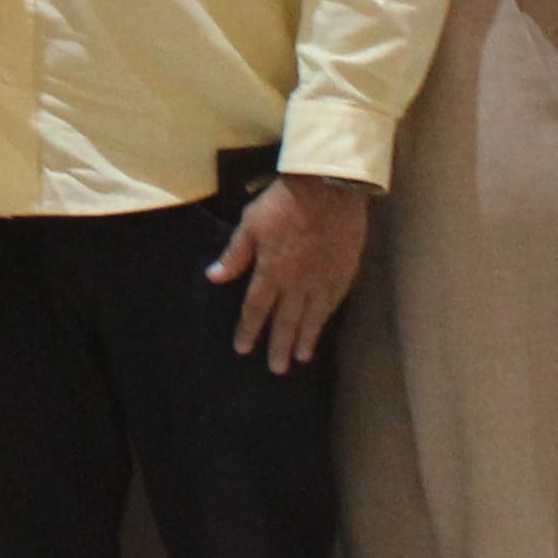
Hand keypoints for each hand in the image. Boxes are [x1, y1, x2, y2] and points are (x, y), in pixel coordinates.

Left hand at [212, 175, 371, 371]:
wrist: (329, 188)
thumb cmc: (284, 201)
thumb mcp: (251, 222)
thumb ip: (235, 253)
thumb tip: (214, 277)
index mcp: (271, 271)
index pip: (256, 308)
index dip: (249, 330)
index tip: (244, 349)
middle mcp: (296, 282)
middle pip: (286, 320)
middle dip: (279, 345)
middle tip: (276, 368)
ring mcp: (322, 279)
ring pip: (312, 317)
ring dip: (305, 339)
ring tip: (300, 358)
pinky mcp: (343, 272)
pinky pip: (333, 303)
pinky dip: (326, 318)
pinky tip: (322, 328)